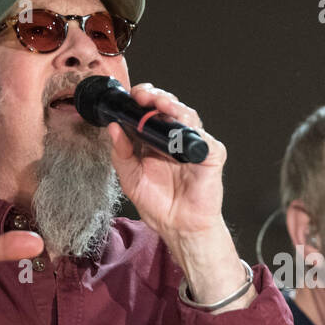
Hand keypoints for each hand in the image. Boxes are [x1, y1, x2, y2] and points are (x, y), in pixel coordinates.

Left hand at [106, 83, 227, 241]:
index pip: (150, 110)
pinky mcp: (211, 156)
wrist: (178, 227)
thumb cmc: (160, 205)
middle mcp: (175, 138)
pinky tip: (181, 130)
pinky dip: (194, 133)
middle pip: (170, 107)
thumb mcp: (130, 178)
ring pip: (188, 116)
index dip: (142, 99)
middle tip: (143, 97)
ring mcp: (194, 145)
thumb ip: (121, 154)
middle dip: (156, 97)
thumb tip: (113, 128)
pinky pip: (205, 140)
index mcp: (155, 140)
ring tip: (159, 104)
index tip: (130, 97)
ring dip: (174, 107)